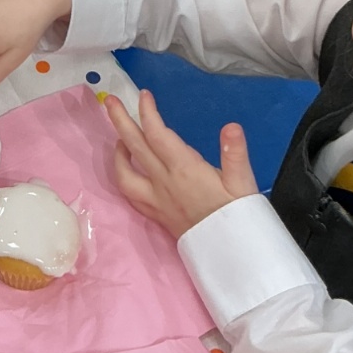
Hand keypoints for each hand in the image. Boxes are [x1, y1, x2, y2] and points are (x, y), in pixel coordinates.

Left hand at [106, 91, 257, 239]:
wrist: (232, 257)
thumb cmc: (239, 216)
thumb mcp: (244, 184)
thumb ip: (235, 154)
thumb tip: (231, 127)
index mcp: (185, 169)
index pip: (158, 134)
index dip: (147, 112)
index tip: (143, 95)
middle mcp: (164, 182)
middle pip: (135, 147)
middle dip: (120, 121)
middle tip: (108, 101)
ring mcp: (156, 199)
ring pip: (124, 173)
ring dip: (117, 150)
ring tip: (117, 135)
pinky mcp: (155, 213)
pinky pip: (130, 193)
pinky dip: (122, 176)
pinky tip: (125, 167)